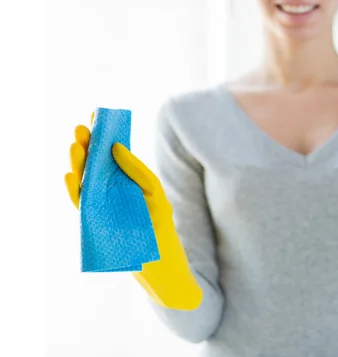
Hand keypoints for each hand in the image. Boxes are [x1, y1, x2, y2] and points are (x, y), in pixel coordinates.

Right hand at [64, 114, 201, 309]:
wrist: (161, 261)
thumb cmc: (160, 225)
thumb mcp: (153, 192)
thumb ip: (137, 170)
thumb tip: (117, 147)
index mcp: (124, 181)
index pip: (110, 155)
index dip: (102, 136)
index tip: (97, 115)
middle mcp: (110, 192)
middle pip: (94, 165)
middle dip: (87, 146)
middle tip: (82, 128)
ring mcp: (101, 207)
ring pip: (84, 181)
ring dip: (78, 164)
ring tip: (75, 146)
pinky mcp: (96, 223)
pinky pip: (80, 205)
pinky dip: (74, 191)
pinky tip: (71, 175)